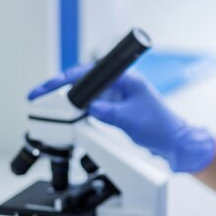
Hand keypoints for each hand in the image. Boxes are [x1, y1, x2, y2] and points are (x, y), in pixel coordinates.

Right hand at [28, 64, 215, 172]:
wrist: (175, 142)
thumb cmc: (161, 127)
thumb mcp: (128, 120)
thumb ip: (105, 112)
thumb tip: (86, 108)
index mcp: (127, 78)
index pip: (89, 73)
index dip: (65, 79)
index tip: (48, 87)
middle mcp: (123, 82)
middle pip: (86, 79)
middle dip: (62, 86)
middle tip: (40, 95)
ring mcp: (121, 93)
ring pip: (89, 91)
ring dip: (71, 97)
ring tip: (51, 103)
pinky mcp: (119, 105)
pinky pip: (95, 102)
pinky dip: (82, 107)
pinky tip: (72, 112)